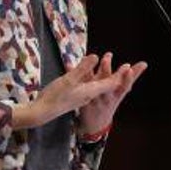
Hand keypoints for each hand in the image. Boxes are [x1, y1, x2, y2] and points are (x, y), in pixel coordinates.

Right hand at [10, 54, 131, 129]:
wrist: (42, 113)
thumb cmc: (55, 96)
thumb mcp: (68, 80)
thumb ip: (82, 68)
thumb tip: (95, 56)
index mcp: (90, 91)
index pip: (111, 83)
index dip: (120, 75)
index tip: (129, 66)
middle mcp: (89, 95)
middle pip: (107, 84)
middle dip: (116, 75)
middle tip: (126, 66)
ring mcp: (81, 97)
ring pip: (97, 85)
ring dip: (103, 75)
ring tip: (106, 64)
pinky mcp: (74, 97)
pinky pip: (87, 86)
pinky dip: (91, 77)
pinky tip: (85, 72)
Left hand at [77, 51, 147, 135]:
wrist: (95, 125)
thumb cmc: (110, 104)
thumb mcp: (122, 92)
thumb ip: (132, 77)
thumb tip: (144, 63)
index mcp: (117, 95)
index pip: (125, 86)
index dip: (128, 78)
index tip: (129, 68)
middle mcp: (106, 97)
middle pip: (107, 84)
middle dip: (107, 70)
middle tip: (107, 57)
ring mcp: (93, 99)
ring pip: (92, 85)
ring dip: (89, 72)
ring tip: (88, 59)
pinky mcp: (81, 100)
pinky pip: (77, 87)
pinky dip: (74, 76)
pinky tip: (70, 66)